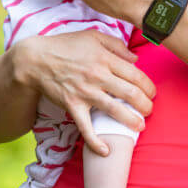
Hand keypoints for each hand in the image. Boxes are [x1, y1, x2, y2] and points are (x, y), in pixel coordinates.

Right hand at [12, 30, 155, 152]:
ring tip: (139, 126)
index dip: (149, 86)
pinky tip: (106, 151)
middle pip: (130, 94)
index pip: (136, 75)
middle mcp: (98, 76)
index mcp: (105, 58)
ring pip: (115, 110)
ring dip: (131, 121)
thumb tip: (136, 58)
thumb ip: (116, 45)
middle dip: (146, 105)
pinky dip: (96, 142)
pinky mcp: (72, 106)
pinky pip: (86, 127)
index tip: (152, 93)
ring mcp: (85, 93)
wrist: (35, 59)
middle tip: (149, 110)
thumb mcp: (93, 36)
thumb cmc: (65, 46)